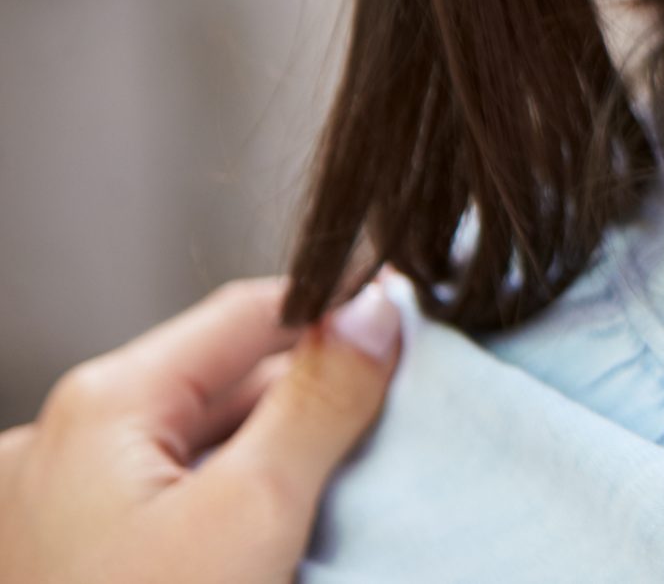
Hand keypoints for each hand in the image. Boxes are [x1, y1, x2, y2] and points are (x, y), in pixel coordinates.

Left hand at [0, 276, 400, 583]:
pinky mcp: (58, 562)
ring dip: (268, 462)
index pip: (249, 313)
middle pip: (219, 383)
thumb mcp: (258, 514)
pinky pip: (159, 504)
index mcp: (98, 406)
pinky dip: (221, 512)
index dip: (339, 312)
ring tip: (327, 505)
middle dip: (306, 402)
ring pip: (192, 449)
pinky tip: (266, 551)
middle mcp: (54, 442)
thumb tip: (377, 308)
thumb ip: (322, 398)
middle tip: (389, 435)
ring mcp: (44, 508)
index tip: (415, 328)